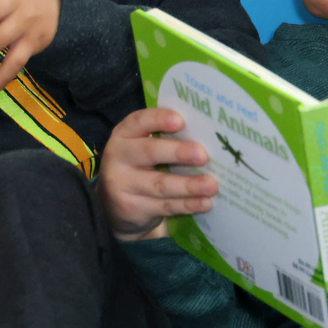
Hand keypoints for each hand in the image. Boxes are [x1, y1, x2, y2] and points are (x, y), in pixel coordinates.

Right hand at [98, 108, 218, 241]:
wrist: (115, 205)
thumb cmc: (140, 166)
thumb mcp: (143, 148)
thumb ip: (166, 139)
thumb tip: (207, 136)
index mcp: (123, 134)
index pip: (138, 121)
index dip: (158, 119)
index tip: (181, 121)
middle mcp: (118, 157)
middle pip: (150, 152)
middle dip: (178, 153)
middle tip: (203, 155)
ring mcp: (122, 185)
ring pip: (160, 184)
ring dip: (189, 185)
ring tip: (212, 185)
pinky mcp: (132, 209)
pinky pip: (165, 206)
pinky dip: (188, 204)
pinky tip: (205, 202)